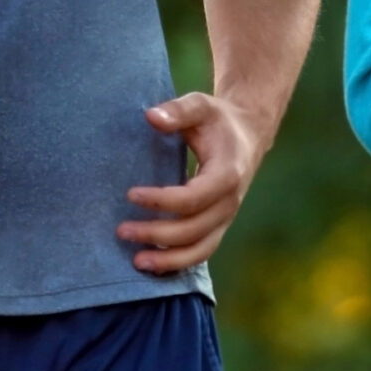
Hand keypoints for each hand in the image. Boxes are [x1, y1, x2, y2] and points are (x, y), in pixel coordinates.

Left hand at [120, 93, 269, 274]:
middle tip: (122, 230)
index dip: (162, 201)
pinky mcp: (219, 226)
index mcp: (227, 173)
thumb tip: (151, 117)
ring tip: (136, 262)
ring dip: (168, 259)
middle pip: (193, 230)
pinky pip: (201, 252)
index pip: (193, 198)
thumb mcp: (201, 105)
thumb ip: (177, 111)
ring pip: (200, 250)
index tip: (130, 194)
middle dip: (157, 234)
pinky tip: (153, 265)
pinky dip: (178, 262)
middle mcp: (230, 202)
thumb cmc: (218, 119)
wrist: (248, 135)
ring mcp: (226, 218)